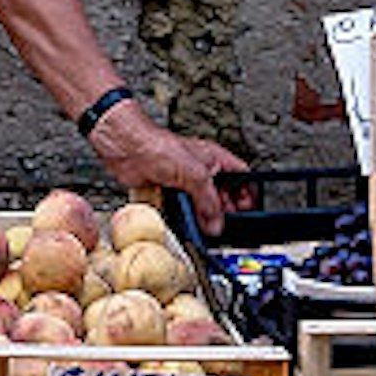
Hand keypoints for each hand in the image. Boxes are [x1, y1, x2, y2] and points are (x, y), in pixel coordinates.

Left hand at [89, 102, 250, 234]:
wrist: (127, 149)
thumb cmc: (159, 146)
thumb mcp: (196, 175)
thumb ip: (209, 200)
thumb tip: (217, 222)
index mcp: (215, 159)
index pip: (241, 176)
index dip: (247, 193)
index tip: (248, 210)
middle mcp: (202, 170)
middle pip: (222, 195)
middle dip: (225, 211)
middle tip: (225, 225)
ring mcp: (184, 182)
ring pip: (201, 205)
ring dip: (203, 218)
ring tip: (206, 229)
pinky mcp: (168, 192)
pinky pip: (181, 210)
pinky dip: (184, 219)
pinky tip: (186, 225)